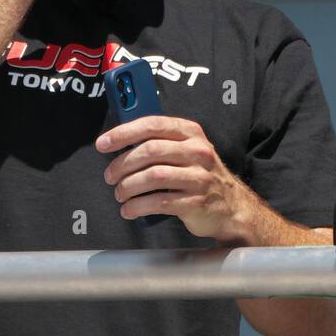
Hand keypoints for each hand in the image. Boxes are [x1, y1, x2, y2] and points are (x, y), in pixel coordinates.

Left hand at [96, 115, 255, 241]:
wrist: (232, 206)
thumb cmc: (199, 175)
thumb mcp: (187, 151)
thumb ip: (161, 142)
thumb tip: (120, 142)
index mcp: (191, 133)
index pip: (152, 125)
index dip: (123, 133)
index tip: (103, 144)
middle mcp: (198, 152)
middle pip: (149, 151)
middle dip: (122, 165)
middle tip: (110, 177)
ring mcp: (199, 177)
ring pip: (152, 177)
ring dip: (127, 187)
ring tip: (120, 194)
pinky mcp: (196, 202)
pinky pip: (158, 202)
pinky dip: (137, 207)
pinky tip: (129, 210)